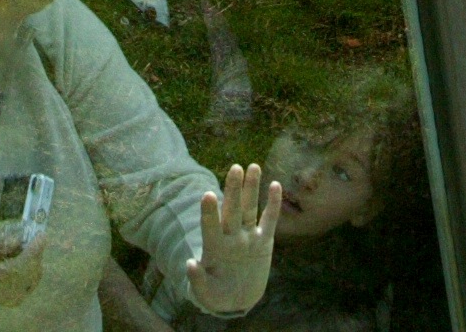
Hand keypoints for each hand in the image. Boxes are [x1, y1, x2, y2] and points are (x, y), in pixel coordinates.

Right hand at [0, 231, 43, 317]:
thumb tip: (17, 240)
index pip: (19, 267)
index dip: (34, 251)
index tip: (42, 235)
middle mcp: (3, 292)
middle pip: (31, 272)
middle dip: (35, 252)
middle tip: (33, 235)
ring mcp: (10, 299)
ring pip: (34, 277)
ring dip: (34, 260)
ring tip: (24, 247)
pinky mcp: (14, 300)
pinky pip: (32, 282)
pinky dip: (32, 269)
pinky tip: (22, 259)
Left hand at [183, 163, 283, 315]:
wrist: (237, 298)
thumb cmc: (217, 296)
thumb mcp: (205, 294)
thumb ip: (197, 281)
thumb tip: (189, 264)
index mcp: (214, 248)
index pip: (211, 226)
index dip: (209, 212)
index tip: (208, 195)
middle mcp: (230, 237)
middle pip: (232, 210)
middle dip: (233, 190)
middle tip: (235, 168)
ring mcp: (247, 237)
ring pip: (250, 208)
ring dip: (251, 188)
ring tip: (252, 166)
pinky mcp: (264, 242)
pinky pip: (269, 220)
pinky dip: (273, 204)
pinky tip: (275, 185)